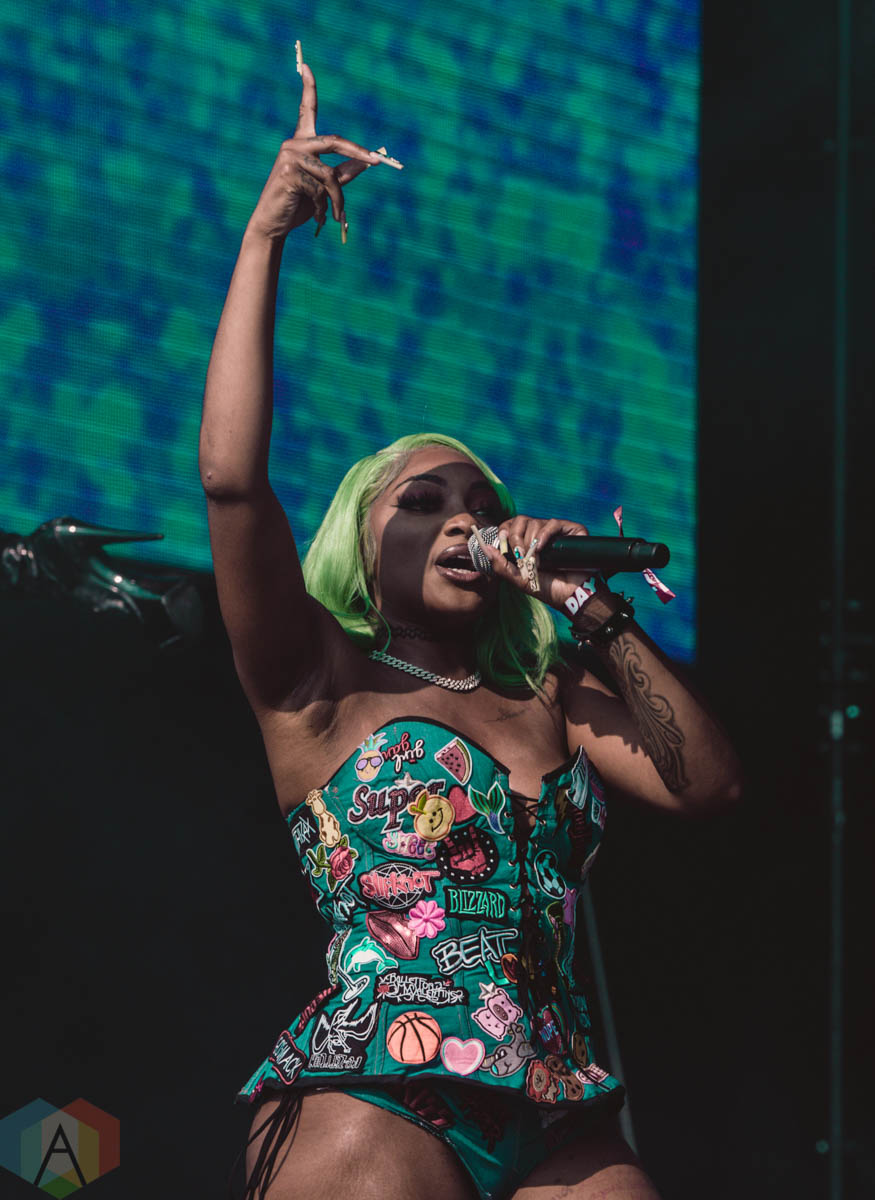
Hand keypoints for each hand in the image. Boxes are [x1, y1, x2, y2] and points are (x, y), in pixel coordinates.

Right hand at [247, 50, 385, 241]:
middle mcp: (294, 143)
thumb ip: (343, 173)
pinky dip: (324, 207)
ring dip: (337, 199)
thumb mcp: (323, 188)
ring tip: (336, 215)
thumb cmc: (298, 205)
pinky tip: (316, 217)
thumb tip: (367, 162)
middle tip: (376, 160)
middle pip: (335, 141)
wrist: (274, 224)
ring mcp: (290, 156)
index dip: (308, 87)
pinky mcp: (289, 172)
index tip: (306, 65)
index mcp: (302, 142)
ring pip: (330, 175)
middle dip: (358, 153)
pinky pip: (320, 189)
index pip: (307, 109)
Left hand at [475, 516, 613, 614]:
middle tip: (518, 554)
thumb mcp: (519, 579)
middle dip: (515, 536)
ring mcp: (556, 532)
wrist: (572, 595)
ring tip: (534, 559)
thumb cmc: (548, 589)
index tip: (503, 542)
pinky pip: (553, 523)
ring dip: (529, 541)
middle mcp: (541, 535)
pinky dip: (544, 534)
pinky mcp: (571, 531)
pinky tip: (540, 549)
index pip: (511, 525)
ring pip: (535, 522)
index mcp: (527, 542)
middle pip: (521, 520)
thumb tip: (486, 547)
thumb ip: (500, 565)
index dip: (504, 530)